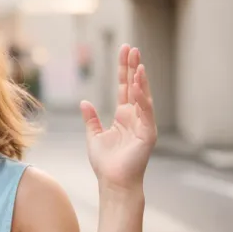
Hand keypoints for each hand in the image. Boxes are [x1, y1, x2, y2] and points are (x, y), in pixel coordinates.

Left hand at [80, 45, 157, 193]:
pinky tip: (137, 85)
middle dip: (133, 67)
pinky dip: (141, 98)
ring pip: (143, 96)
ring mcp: (143, 124)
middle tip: (131, 48)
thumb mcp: (94, 136)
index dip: (124, 70)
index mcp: (124, 116)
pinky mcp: (148, 134)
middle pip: (135, 86)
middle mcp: (135, 117)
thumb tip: (85, 102)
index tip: (125, 52)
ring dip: (140, 79)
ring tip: (137, 62)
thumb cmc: (105, 163)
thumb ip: (91, 118)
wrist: (113, 183)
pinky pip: (145, 112)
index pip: (124, 87)